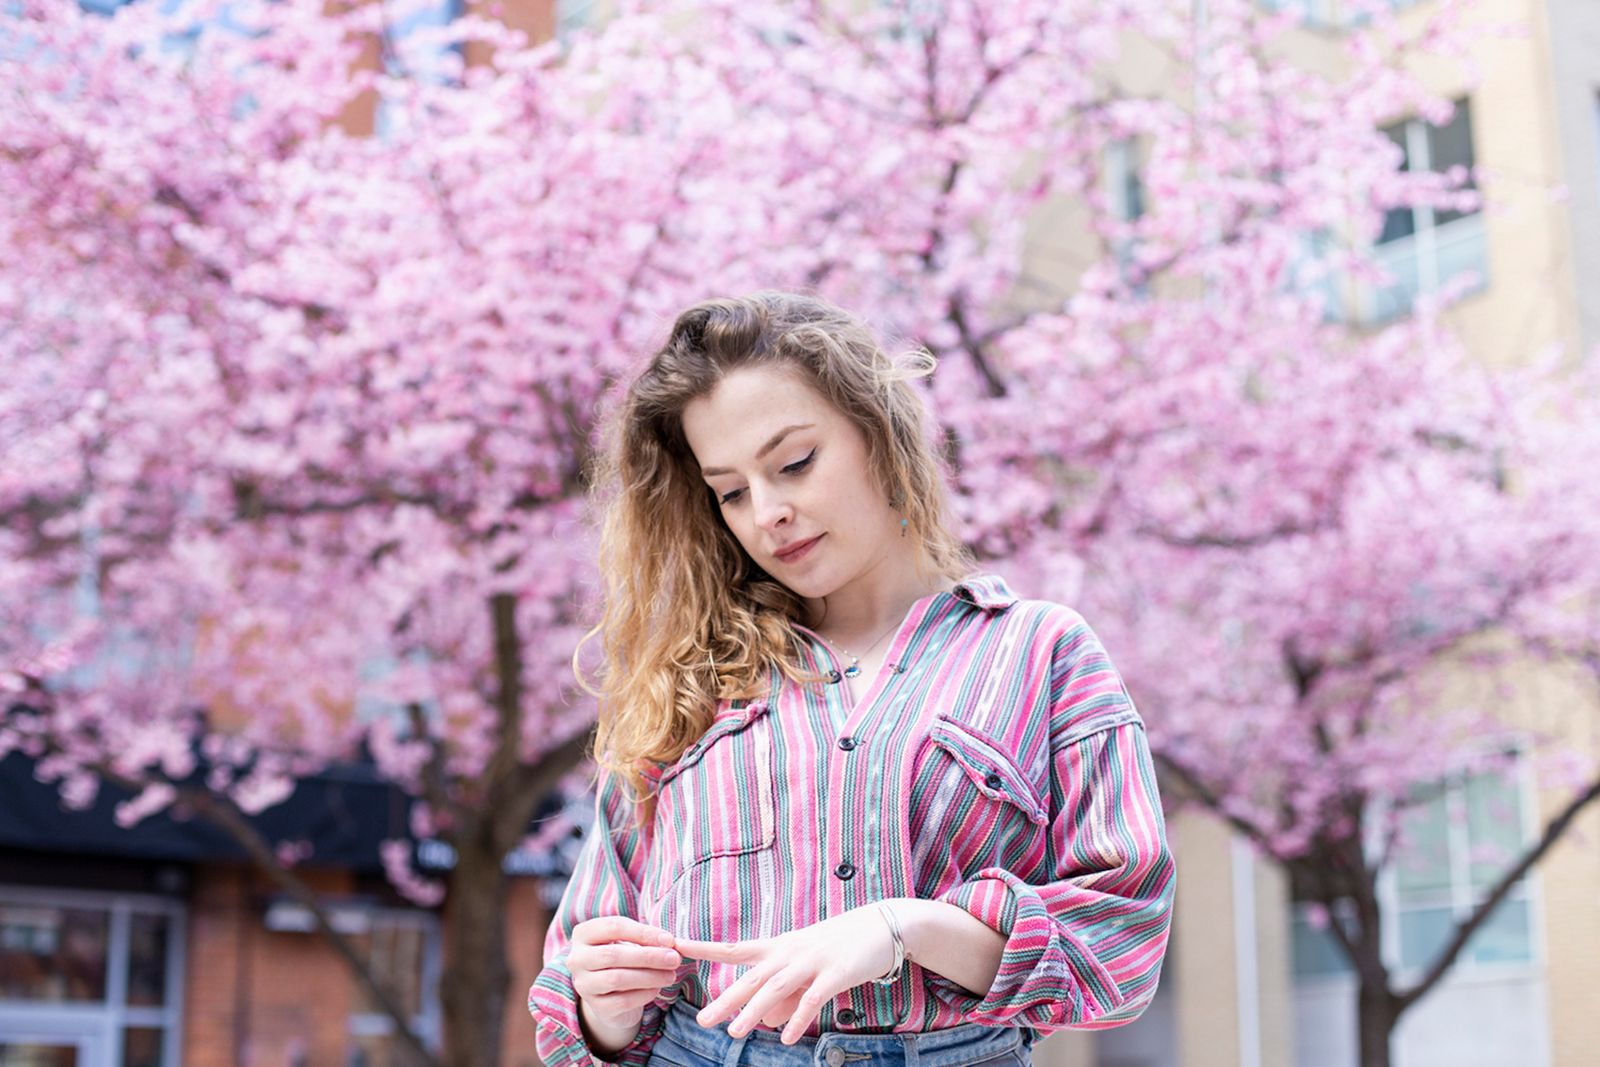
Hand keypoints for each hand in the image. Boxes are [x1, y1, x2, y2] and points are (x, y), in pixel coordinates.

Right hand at [569, 916, 683, 1036]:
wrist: (611, 992)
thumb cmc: (624, 957)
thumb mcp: (631, 942)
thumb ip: (647, 940)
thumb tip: (670, 943)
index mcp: (584, 933)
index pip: (614, 927)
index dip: (644, 932)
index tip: (669, 940)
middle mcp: (576, 958)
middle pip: (614, 955)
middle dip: (649, 956)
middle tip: (675, 959)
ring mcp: (583, 984)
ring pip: (617, 979)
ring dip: (650, 976)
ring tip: (671, 975)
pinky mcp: (595, 1007)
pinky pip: (622, 1001)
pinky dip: (644, 994)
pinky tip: (657, 989)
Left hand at [673, 904, 896, 1044]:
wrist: (880, 927)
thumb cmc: (837, 947)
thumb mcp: (804, 967)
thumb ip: (782, 994)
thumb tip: (764, 1021)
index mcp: (778, 947)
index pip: (734, 947)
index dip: (704, 947)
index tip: (675, 945)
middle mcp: (789, 952)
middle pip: (751, 977)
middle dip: (726, 999)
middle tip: (703, 1019)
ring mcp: (812, 961)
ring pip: (776, 988)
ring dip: (754, 1011)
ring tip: (736, 1032)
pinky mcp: (836, 973)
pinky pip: (813, 999)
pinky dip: (798, 1017)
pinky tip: (786, 1038)